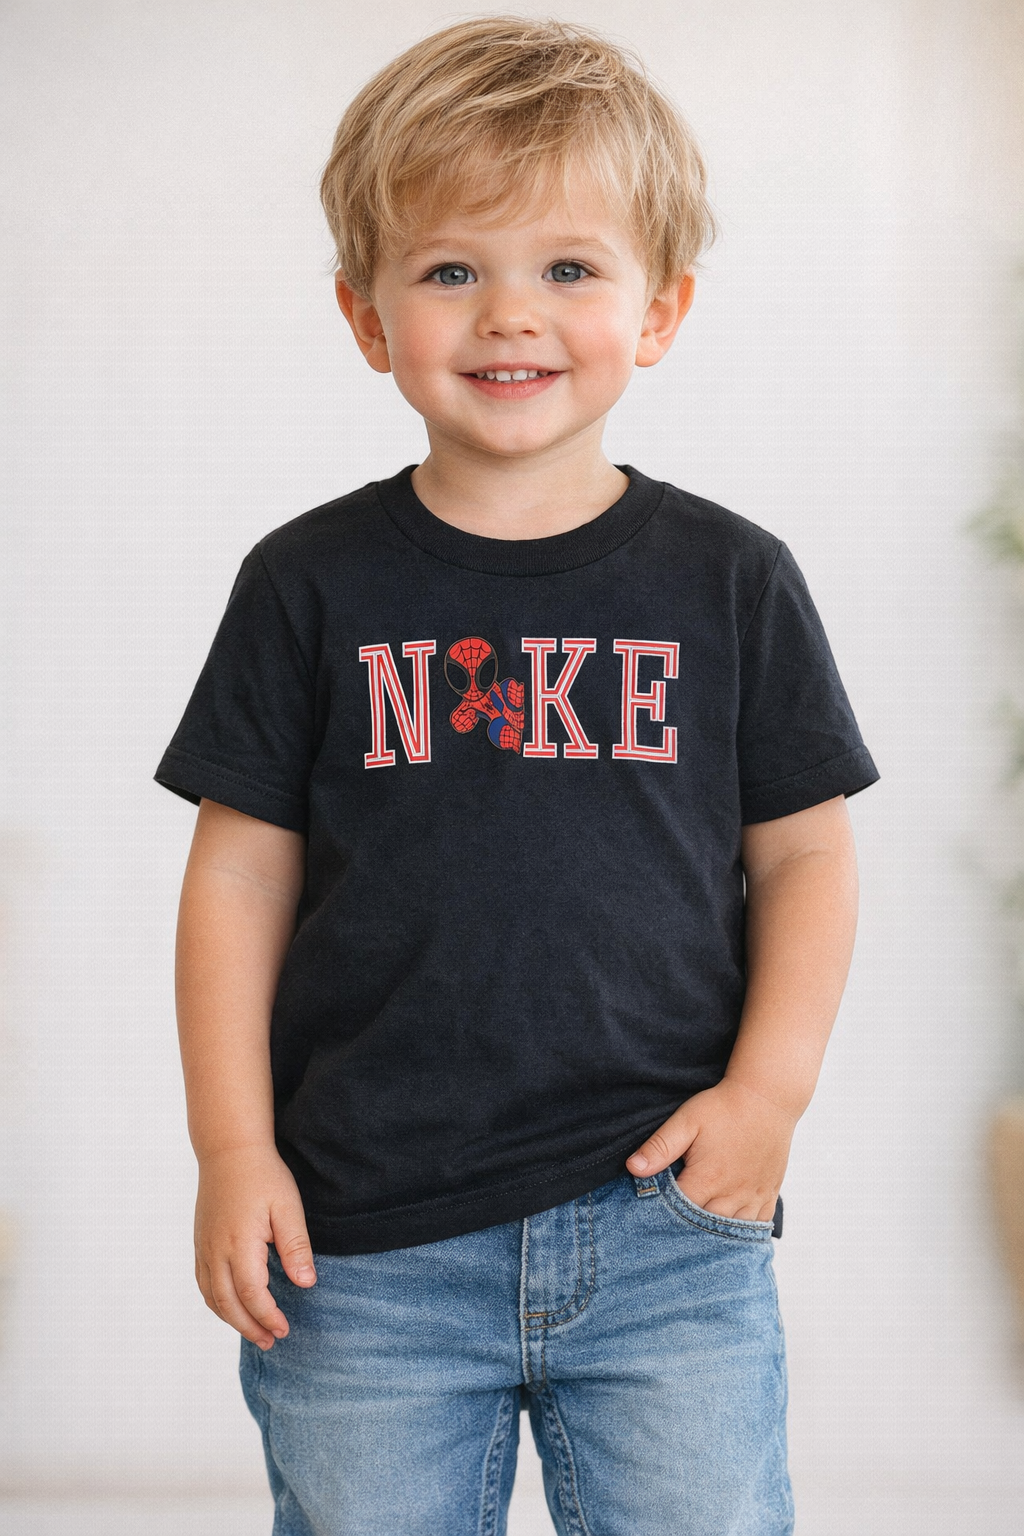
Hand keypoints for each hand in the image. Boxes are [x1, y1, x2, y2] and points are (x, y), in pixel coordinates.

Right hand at [194, 1144, 316, 1349]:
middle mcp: (216, 1250)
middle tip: (271, 1341)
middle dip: (250, 1327)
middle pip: (228, 1304)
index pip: (252, 1294)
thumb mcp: (287, 1207)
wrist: (229, 1149)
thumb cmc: (263, 1175)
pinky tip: (231, 1307)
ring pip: (212, 1297)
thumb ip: (296, 1246)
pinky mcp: (200, 1242)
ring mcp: (204, 1247)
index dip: (268, 1316)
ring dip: (232, 1320)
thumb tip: (306, 1283)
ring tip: (254, 1332)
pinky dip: (217, 1303)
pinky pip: (203, 1283)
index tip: (284, 1329)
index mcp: (239, 1244)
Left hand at [626, 1079, 795, 1222]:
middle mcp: (732, 1194)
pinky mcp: (769, 1193)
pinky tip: (731, 1230)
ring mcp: (753, 1196)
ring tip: (699, 1232)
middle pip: (705, 1228)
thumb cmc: (724, 1107)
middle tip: (673, 1228)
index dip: (664, 1216)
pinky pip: (758, 1224)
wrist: (767, 1097)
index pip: (680, 1213)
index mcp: (708, 1179)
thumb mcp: (686, 1121)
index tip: (653, 1215)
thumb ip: (660, 1147)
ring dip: (715, 1233)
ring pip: (732, 1230)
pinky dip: (744, 1231)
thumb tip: (633, 1169)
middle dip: (688, 1229)